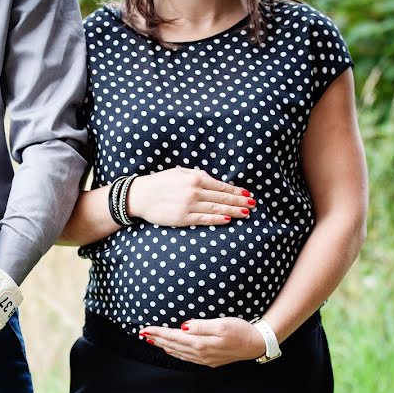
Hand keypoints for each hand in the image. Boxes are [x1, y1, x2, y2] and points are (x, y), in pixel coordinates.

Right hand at [127, 167, 253, 226]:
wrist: (140, 196)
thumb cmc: (159, 183)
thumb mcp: (179, 172)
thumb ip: (196, 175)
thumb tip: (212, 180)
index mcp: (195, 178)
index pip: (221, 185)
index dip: (236, 190)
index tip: (247, 193)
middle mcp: (194, 191)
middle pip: (222, 197)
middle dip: (239, 201)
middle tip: (254, 204)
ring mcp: (189, 205)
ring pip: (216, 208)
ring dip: (233, 210)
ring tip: (247, 213)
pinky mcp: (183, 218)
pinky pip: (204, 218)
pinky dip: (217, 218)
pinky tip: (228, 219)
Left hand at [139, 317, 266, 366]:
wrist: (258, 343)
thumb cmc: (241, 329)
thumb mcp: (222, 323)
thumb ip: (201, 326)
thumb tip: (183, 327)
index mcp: (201, 343)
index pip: (173, 337)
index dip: (157, 332)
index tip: (144, 329)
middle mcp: (201, 353)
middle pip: (173, 346)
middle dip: (157, 339)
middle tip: (143, 334)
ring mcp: (205, 359)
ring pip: (179, 353)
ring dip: (165, 347)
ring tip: (153, 341)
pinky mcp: (211, 361)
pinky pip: (187, 358)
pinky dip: (176, 353)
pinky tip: (172, 350)